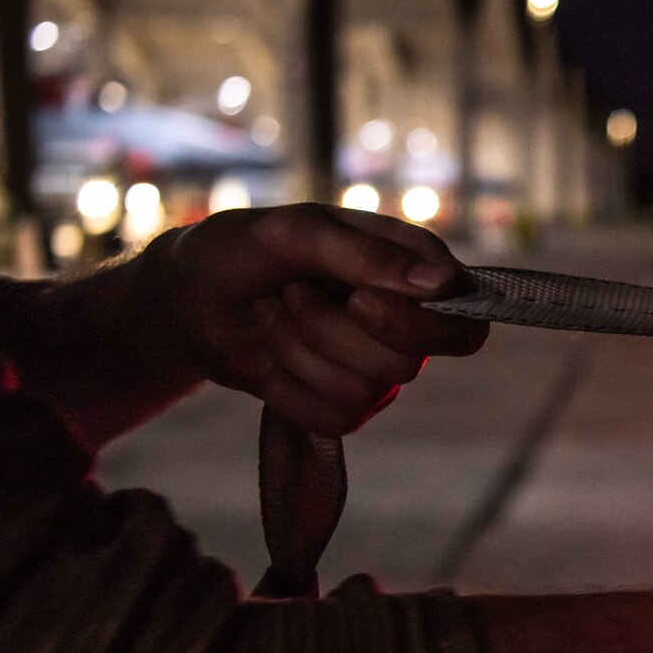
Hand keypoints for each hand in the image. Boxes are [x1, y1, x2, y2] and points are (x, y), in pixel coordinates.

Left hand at [155, 205, 488, 435]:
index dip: (419, 324)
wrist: (188, 297)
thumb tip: (443, 282)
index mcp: (413, 271)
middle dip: (331, 330)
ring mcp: (376, 368)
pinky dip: (288, 386)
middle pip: (409, 362)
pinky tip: (272, 356)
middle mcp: (406, 323)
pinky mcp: (344, 405)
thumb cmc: (244, 250)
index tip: (359, 298)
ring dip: (299, 350)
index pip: (464, 321)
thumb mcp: (297, 233)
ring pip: (366, 390)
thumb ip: (369, 255)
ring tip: (275, 315)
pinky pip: (335, 419)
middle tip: (294, 293)